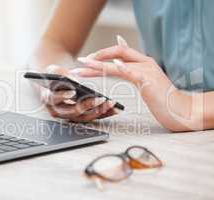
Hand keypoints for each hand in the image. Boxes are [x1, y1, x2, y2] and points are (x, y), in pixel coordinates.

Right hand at [38, 65, 117, 121]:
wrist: (56, 84)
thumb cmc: (55, 76)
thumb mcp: (53, 70)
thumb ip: (59, 73)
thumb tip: (73, 80)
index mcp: (49, 99)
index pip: (54, 99)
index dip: (63, 96)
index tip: (73, 91)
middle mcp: (59, 111)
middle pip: (73, 111)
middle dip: (87, 105)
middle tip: (99, 99)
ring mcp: (71, 116)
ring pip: (85, 117)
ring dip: (99, 111)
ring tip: (110, 103)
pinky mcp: (81, 117)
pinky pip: (94, 117)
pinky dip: (105, 113)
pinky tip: (114, 108)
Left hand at [71, 45, 192, 130]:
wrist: (181, 110)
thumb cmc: (162, 100)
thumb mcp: (146, 83)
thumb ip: (133, 73)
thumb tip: (119, 64)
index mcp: (143, 63)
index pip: (119, 52)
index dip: (102, 54)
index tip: (88, 61)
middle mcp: (144, 63)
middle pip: (117, 53)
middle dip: (96, 56)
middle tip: (79, 62)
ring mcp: (147, 71)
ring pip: (119, 63)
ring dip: (99, 64)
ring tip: (84, 64)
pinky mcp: (149, 81)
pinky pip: (133, 72)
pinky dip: (123, 68)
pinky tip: (113, 65)